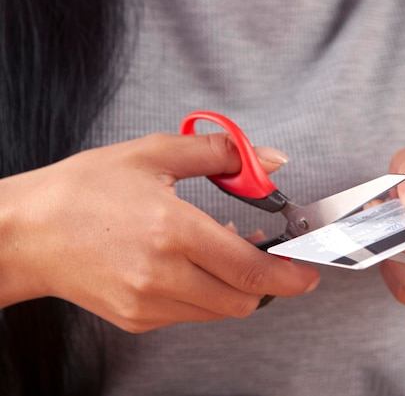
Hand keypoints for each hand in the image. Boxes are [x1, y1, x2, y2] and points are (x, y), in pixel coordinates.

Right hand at [0, 133, 318, 331]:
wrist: (25, 234)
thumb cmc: (81, 192)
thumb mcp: (152, 155)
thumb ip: (220, 155)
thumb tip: (268, 159)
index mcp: (172, 231)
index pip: (250, 268)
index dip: (289, 276)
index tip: (307, 273)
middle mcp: (162, 275)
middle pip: (243, 299)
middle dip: (266, 282)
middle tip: (266, 255)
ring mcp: (148, 303)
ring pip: (220, 311)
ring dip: (235, 286)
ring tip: (219, 251)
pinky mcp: (137, 319)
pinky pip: (190, 314)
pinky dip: (205, 294)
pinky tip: (189, 265)